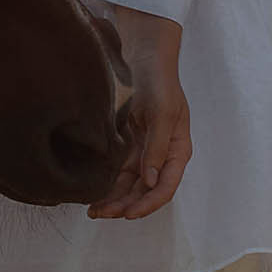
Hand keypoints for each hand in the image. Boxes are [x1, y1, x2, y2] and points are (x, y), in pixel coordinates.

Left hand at [89, 7, 190, 220]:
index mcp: (177, 150)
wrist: (144, 57)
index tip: (128, 214)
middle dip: (126, 205)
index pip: (166, 186)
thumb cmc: (160, 83)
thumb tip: (150, 181)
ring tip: (94, 210)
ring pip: (131, 184)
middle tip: (102, 214)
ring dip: (115, 199)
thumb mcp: (161, 114)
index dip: (148, 204)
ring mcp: (144, 151)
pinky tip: (94, 192)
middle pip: (146, 190)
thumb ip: (156, 148)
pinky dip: (109, 184)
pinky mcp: (129, 144)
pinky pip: (119, 171)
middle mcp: (162, 155)